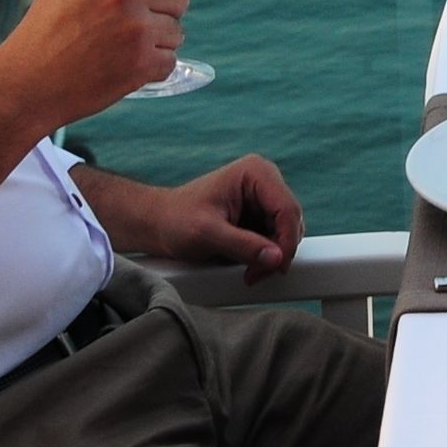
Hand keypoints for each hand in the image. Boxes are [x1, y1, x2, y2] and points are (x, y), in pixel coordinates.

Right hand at [0, 0, 186, 128]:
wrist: (24, 84)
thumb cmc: (44, 35)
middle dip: (163, 12)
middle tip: (135, 27)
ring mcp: (135, 28)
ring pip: (176, 31)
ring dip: (157, 43)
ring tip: (120, 49)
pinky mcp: (141, 62)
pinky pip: (170, 61)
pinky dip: (151, 68)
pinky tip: (122, 67)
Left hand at [80, 155, 302, 275]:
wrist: (156, 224)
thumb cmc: (175, 221)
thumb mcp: (208, 235)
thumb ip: (244, 246)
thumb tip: (277, 258)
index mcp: (256, 172)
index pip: (287, 209)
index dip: (286, 242)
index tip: (275, 269)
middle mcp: (264, 180)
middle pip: (291, 221)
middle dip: (277, 252)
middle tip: (255, 274)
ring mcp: (262, 197)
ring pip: (285, 231)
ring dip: (272, 256)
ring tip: (249, 271)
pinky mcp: (258, 214)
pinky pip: (274, 237)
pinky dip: (265, 255)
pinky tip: (248, 264)